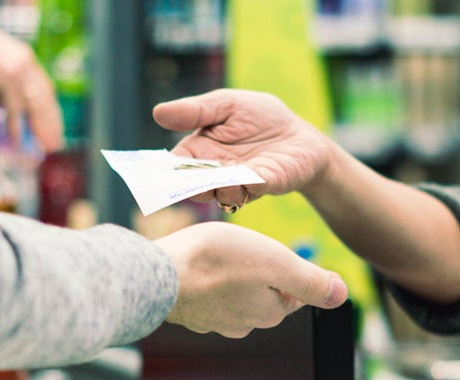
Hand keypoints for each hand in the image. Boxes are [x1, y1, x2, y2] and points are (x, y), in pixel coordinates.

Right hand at [0, 10, 63, 152]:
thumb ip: (4, 93)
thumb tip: (13, 116)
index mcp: (26, 59)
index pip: (45, 89)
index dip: (51, 111)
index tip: (54, 128)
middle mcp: (27, 64)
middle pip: (45, 99)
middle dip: (50, 123)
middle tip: (53, 143)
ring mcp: (19, 70)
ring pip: (35, 105)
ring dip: (40, 129)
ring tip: (42, 148)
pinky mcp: (7, 77)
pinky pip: (15, 109)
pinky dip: (16, 127)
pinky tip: (16, 142)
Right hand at [152, 89, 334, 206]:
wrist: (301, 136)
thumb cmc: (260, 119)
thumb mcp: (226, 105)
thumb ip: (195, 111)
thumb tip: (157, 112)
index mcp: (200, 152)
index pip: (175, 166)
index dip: (166, 171)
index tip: (161, 170)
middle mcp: (215, 174)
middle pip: (193, 186)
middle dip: (190, 185)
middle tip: (189, 178)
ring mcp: (240, 183)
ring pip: (220, 194)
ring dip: (219, 188)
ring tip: (223, 177)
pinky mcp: (265, 184)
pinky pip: (251, 188)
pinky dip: (246, 185)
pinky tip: (246, 177)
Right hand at [154, 221, 348, 337]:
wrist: (155, 275)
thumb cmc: (215, 262)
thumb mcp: (276, 263)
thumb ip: (310, 281)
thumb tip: (342, 295)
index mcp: (269, 313)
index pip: (292, 291)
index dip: (284, 264)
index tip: (266, 249)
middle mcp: (243, 325)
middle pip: (264, 293)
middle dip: (258, 271)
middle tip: (242, 247)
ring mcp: (212, 322)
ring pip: (234, 294)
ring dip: (230, 275)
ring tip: (217, 253)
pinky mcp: (187, 314)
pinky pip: (207, 295)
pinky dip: (206, 281)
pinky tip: (196, 266)